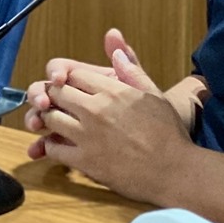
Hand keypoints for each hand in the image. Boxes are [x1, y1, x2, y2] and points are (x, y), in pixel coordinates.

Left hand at [26, 29, 207, 154]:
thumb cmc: (168, 133)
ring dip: (49, 119)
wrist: (174, 171)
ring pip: (50, 118)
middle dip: (54, 96)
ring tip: (55, 122)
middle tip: (56, 103)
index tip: (69, 86)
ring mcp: (87, 136)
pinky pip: (54, 148)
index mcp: (112, 91)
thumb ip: (132, 71)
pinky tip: (58, 145)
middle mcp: (96, 110)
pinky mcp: (84, 161)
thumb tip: (116, 51)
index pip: (74, 74)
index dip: (68, 79)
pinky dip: (51, 146)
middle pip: (56, 93)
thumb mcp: (154, 95)